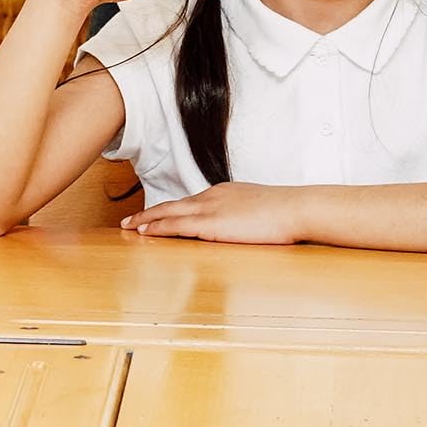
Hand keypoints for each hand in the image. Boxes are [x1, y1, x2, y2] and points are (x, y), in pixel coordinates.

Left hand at [122, 181, 306, 244]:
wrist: (298, 208)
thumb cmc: (288, 213)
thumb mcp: (262, 210)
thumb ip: (247, 216)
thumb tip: (246, 226)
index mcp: (224, 193)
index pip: (191, 203)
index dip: (171, 210)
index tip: (157, 216)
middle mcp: (212, 197)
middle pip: (173, 205)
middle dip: (149, 214)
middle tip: (129, 221)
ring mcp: (209, 209)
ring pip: (168, 213)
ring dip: (146, 221)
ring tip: (128, 227)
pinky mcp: (210, 223)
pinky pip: (175, 225)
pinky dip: (156, 228)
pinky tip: (144, 233)